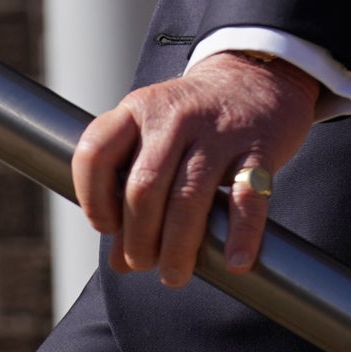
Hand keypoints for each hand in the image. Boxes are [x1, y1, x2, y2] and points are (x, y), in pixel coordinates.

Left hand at [73, 52, 318, 287]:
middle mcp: (173, 117)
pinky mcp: (258, 147)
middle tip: (143, 263)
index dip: (92, 199)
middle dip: (139, 238)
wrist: (256, 76)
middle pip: (143, 187)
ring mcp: (217, 132)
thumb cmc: (194, 119)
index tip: (106, 227)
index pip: (96, 153)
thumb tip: (118, 261)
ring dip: (178, 248)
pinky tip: (234, 262)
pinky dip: (240, 235)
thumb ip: (130, 190)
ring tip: (174, 275)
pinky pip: (246, 198)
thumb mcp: (153, 136)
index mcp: (137, 110)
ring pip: (189, 197)